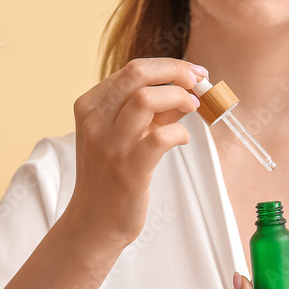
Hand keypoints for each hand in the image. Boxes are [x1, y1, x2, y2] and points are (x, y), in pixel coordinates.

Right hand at [66, 57, 204, 248]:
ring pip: (146, 99)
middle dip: (175, 71)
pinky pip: (160, 137)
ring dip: (178, 97)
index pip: (131, 70)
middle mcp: (95, 121)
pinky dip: (179, 132)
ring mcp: (109, 145)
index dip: (168, 67)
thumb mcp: (122, 135)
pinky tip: (181, 139)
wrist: (94, 222)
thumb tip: (186, 89)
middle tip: (198, 81)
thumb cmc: (111, 176)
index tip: (192, 73)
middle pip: (136, 73)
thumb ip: (151, 112)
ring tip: (193, 108)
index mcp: (90, 106)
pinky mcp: (128, 169)